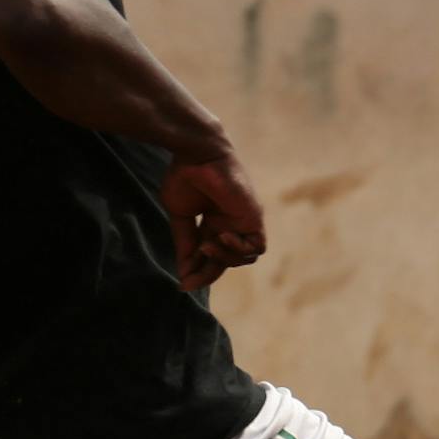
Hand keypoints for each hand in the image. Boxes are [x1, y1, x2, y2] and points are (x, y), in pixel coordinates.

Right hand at [162, 150, 267, 289]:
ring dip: (224, 259)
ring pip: (245, 258)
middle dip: (209, 270)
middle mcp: (232, 224)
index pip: (213, 256)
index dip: (200, 271)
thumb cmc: (185, 177)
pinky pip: (256, 247)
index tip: (183, 284)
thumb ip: (185, 244)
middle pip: (227, 260)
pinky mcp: (254, 217)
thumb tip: (184, 273)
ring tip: (207, 246)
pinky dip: (239, 249)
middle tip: (192, 274)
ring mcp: (244, 221)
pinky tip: (221, 236)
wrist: (196, 154)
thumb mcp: (181, 217)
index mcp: (214, 223)